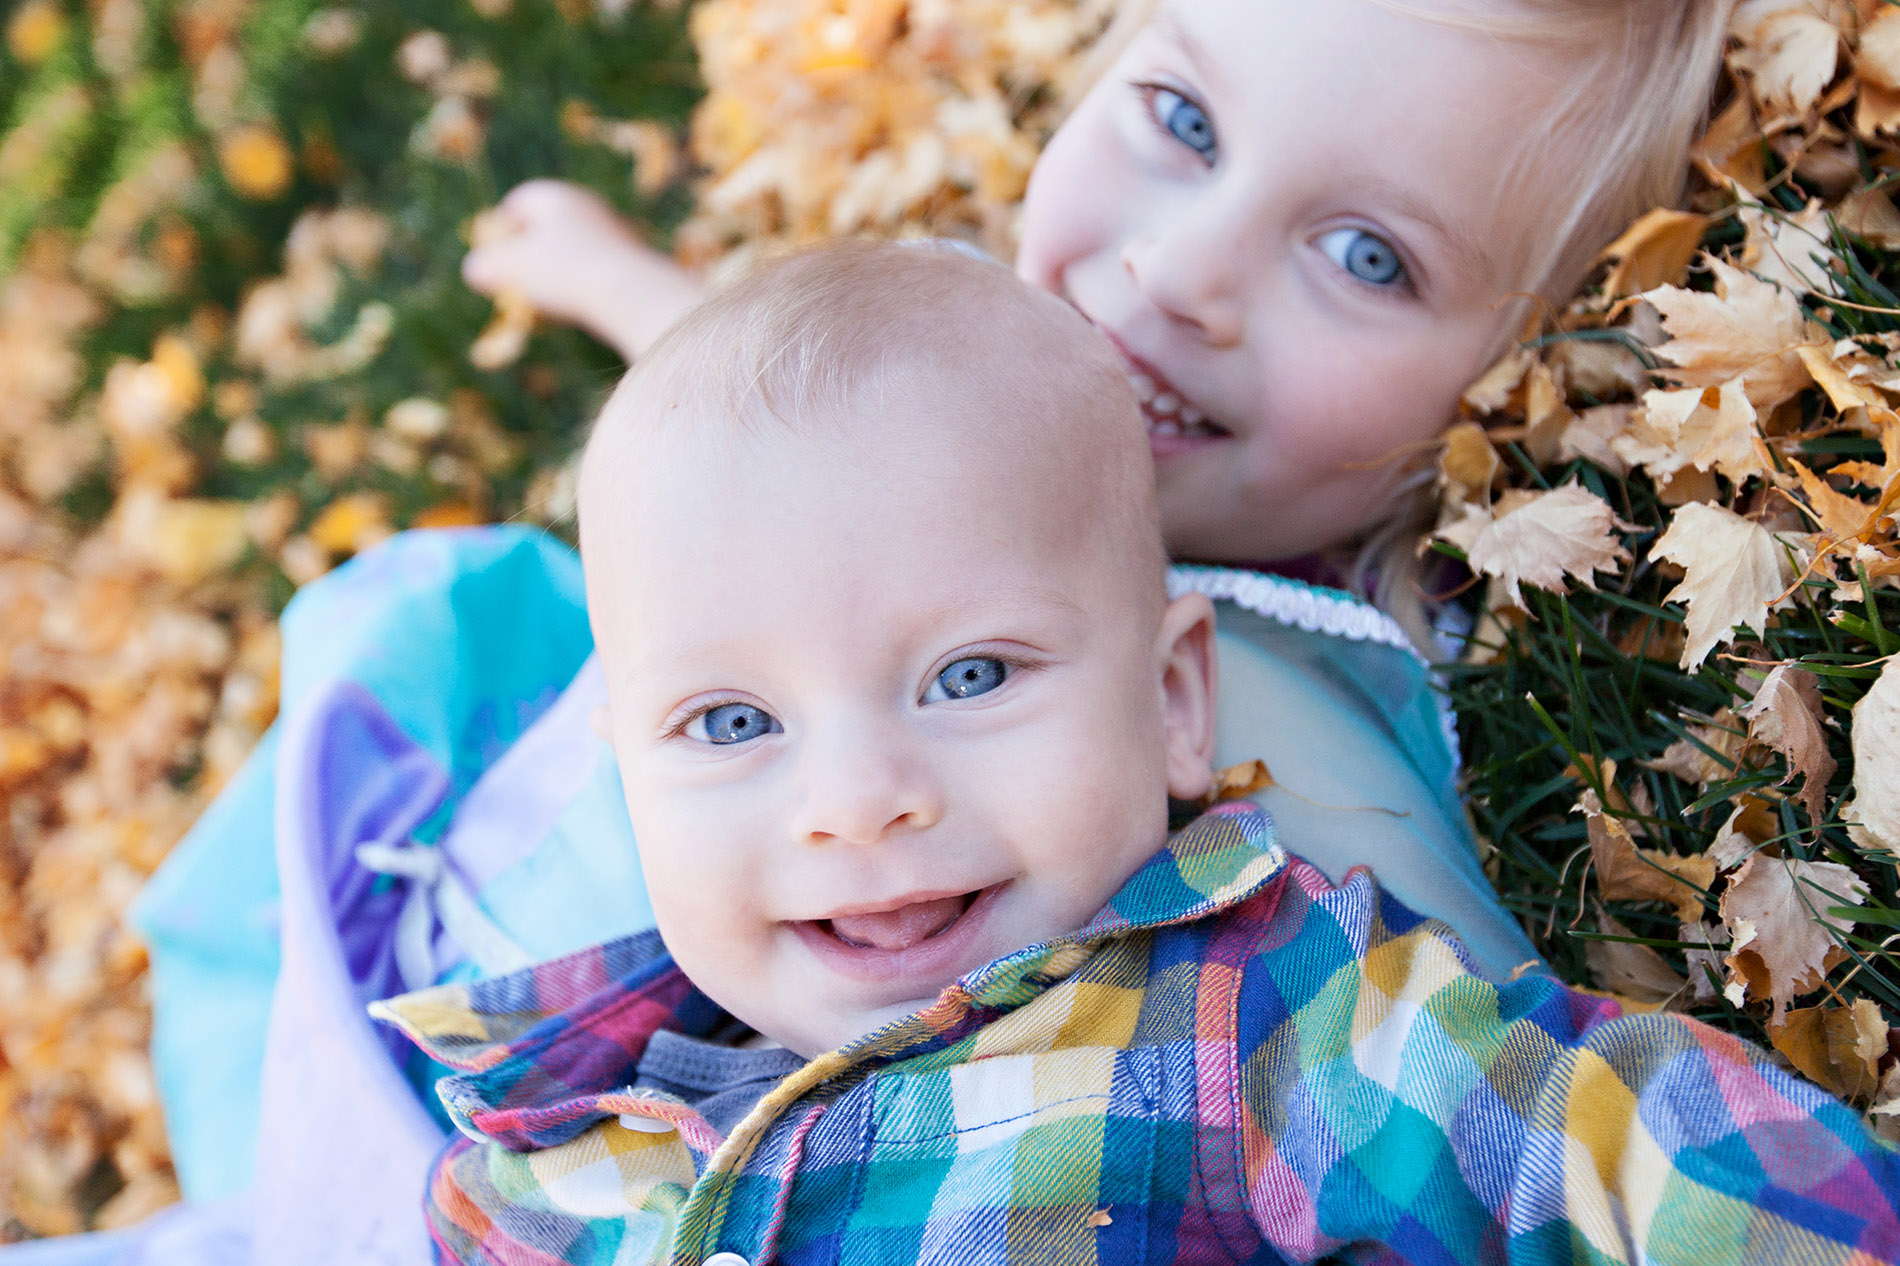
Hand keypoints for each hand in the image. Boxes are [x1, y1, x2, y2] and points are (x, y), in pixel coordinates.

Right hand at [463, 180, 706, 360]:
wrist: (634, 293)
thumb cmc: (565, 272)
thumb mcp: (513, 270)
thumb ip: (487, 267)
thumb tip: (474, 270)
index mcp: (557, 196)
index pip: (520, 202)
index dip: (502, 230)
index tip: (496, 257)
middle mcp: (588, 206)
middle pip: (549, 225)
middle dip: (530, 253)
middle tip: (517, 281)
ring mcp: (615, 231)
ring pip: (575, 248)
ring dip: (556, 271)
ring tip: (546, 299)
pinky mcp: (634, 259)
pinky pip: (598, 267)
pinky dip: (582, 283)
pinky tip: (577, 307)